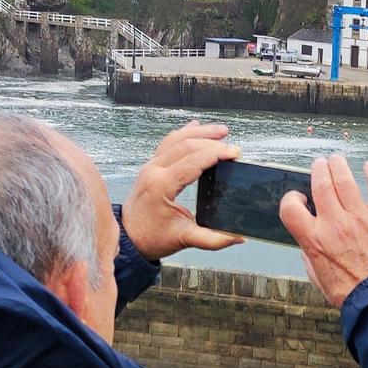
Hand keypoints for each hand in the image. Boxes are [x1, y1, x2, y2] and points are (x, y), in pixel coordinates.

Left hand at [123, 120, 245, 260]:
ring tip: (221, 131)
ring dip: (200, 133)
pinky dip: (183, 133)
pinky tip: (195, 127)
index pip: (193, 161)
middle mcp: (153, 171)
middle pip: (186, 145)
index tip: (234, 152)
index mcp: (161, 186)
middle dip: (212, 142)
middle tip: (232, 147)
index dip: (216, 153)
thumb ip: (214, 239)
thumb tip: (238, 236)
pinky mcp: (151, 167)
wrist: (128, 238)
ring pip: (176, 139)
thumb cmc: (151, 237)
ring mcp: (150, 166)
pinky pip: (167, 143)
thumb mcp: (185, 239)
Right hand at [280, 155, 367, 307]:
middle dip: (318, 169)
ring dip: (339, 166)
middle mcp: (335, 225)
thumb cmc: (352, 292)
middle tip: (320, 165)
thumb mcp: (318, 278)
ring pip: (345, 181)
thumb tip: (308, 245)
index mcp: (315, 240)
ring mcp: (359, 219)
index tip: (299, 198)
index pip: (290, 208)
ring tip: (337, 161)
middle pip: (320, 184)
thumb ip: (311, 257)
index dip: (291, 198)